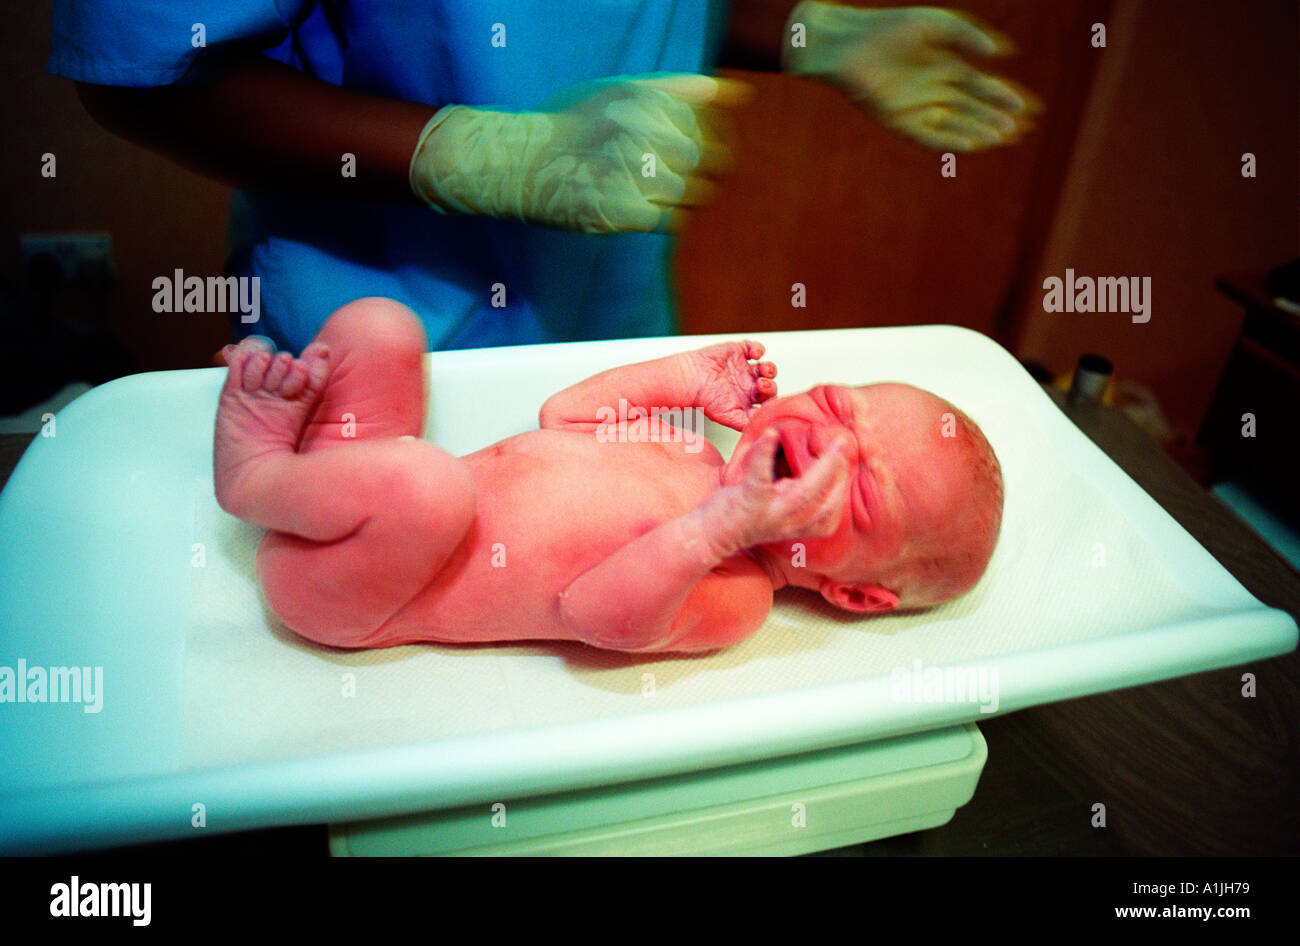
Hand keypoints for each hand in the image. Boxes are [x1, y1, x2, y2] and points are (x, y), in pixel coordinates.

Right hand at [410, 73, 746, 232]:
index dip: (705, 145)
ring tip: (646, 188)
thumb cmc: (579, 125)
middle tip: (662, 174)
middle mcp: (645, 134)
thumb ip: (681, 89)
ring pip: (690, 193)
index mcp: (649, 101)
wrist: (525, 163)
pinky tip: (637, 206)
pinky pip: (668, 221)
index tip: (684, 152)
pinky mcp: (624, 212)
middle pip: (703, 162)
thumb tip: (737, 93)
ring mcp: (635, 175)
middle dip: (695, 172)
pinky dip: (661, 217)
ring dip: (679, 196)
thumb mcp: (625, 91)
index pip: (708, 130)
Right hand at [687, 340, 777, 430]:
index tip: (767, 401)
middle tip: (761, 385)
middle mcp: (746, 385)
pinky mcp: (738, 352)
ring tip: (763, 369)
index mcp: (746, 401)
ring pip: (766, 368)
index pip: (766, 402)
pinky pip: (755, 348)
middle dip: (769, 385)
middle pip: (769, 385)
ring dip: (770, 368)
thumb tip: (762, 429)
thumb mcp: (728, 417)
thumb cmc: (704, 399)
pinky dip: (759, 349)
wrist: (690, 379)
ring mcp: (743, 369)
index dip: (771, 401)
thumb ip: (746, 423)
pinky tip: (755, 355)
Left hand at [715, 427, 850, 550]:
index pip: (831, 515)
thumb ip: (793, 494)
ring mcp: (770, 514)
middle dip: (838, 470)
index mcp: (796, 527)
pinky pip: (761, 476)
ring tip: (827, 440)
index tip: (848, 463)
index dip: (843, 489)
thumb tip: (809, 463)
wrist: (708, 536)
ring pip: (804, 491)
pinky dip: (765, 452)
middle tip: (843, 442)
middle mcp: (788, 524)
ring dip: (820, 464)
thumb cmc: (742, 517)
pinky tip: (771, 433)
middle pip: (825, 501)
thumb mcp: (776, 511)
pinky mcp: (749, 501)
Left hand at [782, 2, 1032, 151]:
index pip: (980, 87)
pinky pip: (926, 134)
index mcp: (943, 67)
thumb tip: (998, 55)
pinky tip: (969, 144)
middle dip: (995, 118)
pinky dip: (947, 139)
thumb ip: (966, 35)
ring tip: (1001, 137)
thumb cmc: (888, 26)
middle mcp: (931, 90)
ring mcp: (914, 106)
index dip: (1002, 97)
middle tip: (1020, 129)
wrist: (847, 42)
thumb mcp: (935, 24)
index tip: (1025, 106)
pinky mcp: (896, 119)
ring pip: (953, 124)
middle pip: (971, 109)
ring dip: (977, 131)